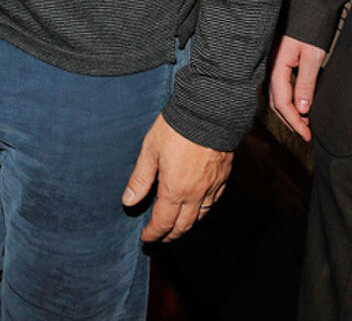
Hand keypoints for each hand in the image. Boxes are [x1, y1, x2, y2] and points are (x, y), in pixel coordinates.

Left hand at [122, 113, 232, 241]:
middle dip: (170, 235)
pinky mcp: (223, 178)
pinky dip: (203, 211)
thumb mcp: (150, 151)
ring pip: (200, 217)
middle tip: (160, 237)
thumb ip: (141, 179)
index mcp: (175, 190)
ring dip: (187, 226)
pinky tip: (199, 207)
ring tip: (177, 227)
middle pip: (183, 226)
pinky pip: (213, 203)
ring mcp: (212, 187)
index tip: (146, 238)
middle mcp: (195, 195)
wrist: (208, 113)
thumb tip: (128, 202)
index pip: (162, 222)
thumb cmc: (175, 129)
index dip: (153, 233)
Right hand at [268, 33, 325, 141]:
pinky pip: (277, 84)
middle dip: (290, 120)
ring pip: (275, 94)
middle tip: (305, 133)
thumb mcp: (312, 56)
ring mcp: (271, 61)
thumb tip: (302, 109)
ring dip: (288, 110)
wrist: (308, 1)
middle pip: (275, 101)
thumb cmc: (309, 24)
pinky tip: (296, 101)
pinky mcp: (276, 58)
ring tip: (303, 121)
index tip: (307, 134)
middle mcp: (270, 64)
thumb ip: (305, 83)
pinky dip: (286, 98)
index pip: (282, 102)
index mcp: (276, 65)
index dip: (295, 121)